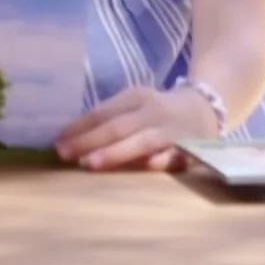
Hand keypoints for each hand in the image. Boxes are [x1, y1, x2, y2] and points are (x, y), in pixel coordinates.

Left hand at [54, 86, 218, 170]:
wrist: (207, 107)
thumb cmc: (157, 112)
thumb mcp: (134, 106)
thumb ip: (110, 120)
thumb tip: (71, 139)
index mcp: (135, 97)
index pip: (102, 112)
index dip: (79, 127)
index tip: (57, 141)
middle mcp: (153, 110)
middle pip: (117, 126)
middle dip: (89, 141)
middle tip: (63, 153)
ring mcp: (172, 129)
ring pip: (141, 141)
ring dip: (115, 153)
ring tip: (90, 164)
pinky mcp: (190, 147)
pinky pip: (173, 155)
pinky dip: (159, 161)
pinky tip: (143, 167)